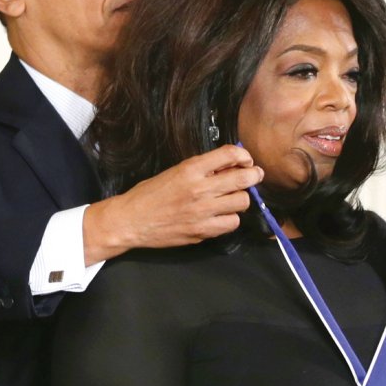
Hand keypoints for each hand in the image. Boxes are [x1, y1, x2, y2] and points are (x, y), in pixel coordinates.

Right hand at [82, 144, 261, 263]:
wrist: (131, 221)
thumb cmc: (150, 194)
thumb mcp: (175, 172)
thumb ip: (202, 169)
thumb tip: (230, 165)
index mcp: (191, 169)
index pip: (230, 154)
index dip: (244, 156)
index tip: (246, 160)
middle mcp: (199, 189)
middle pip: (243, 179)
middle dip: (253, 175)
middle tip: (254, 176)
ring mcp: (202, 212)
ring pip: (242, 202)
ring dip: (240, 199)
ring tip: (231, 199)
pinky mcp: (202, 231)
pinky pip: (231, 223)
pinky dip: (231, 218)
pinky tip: (222, 215)